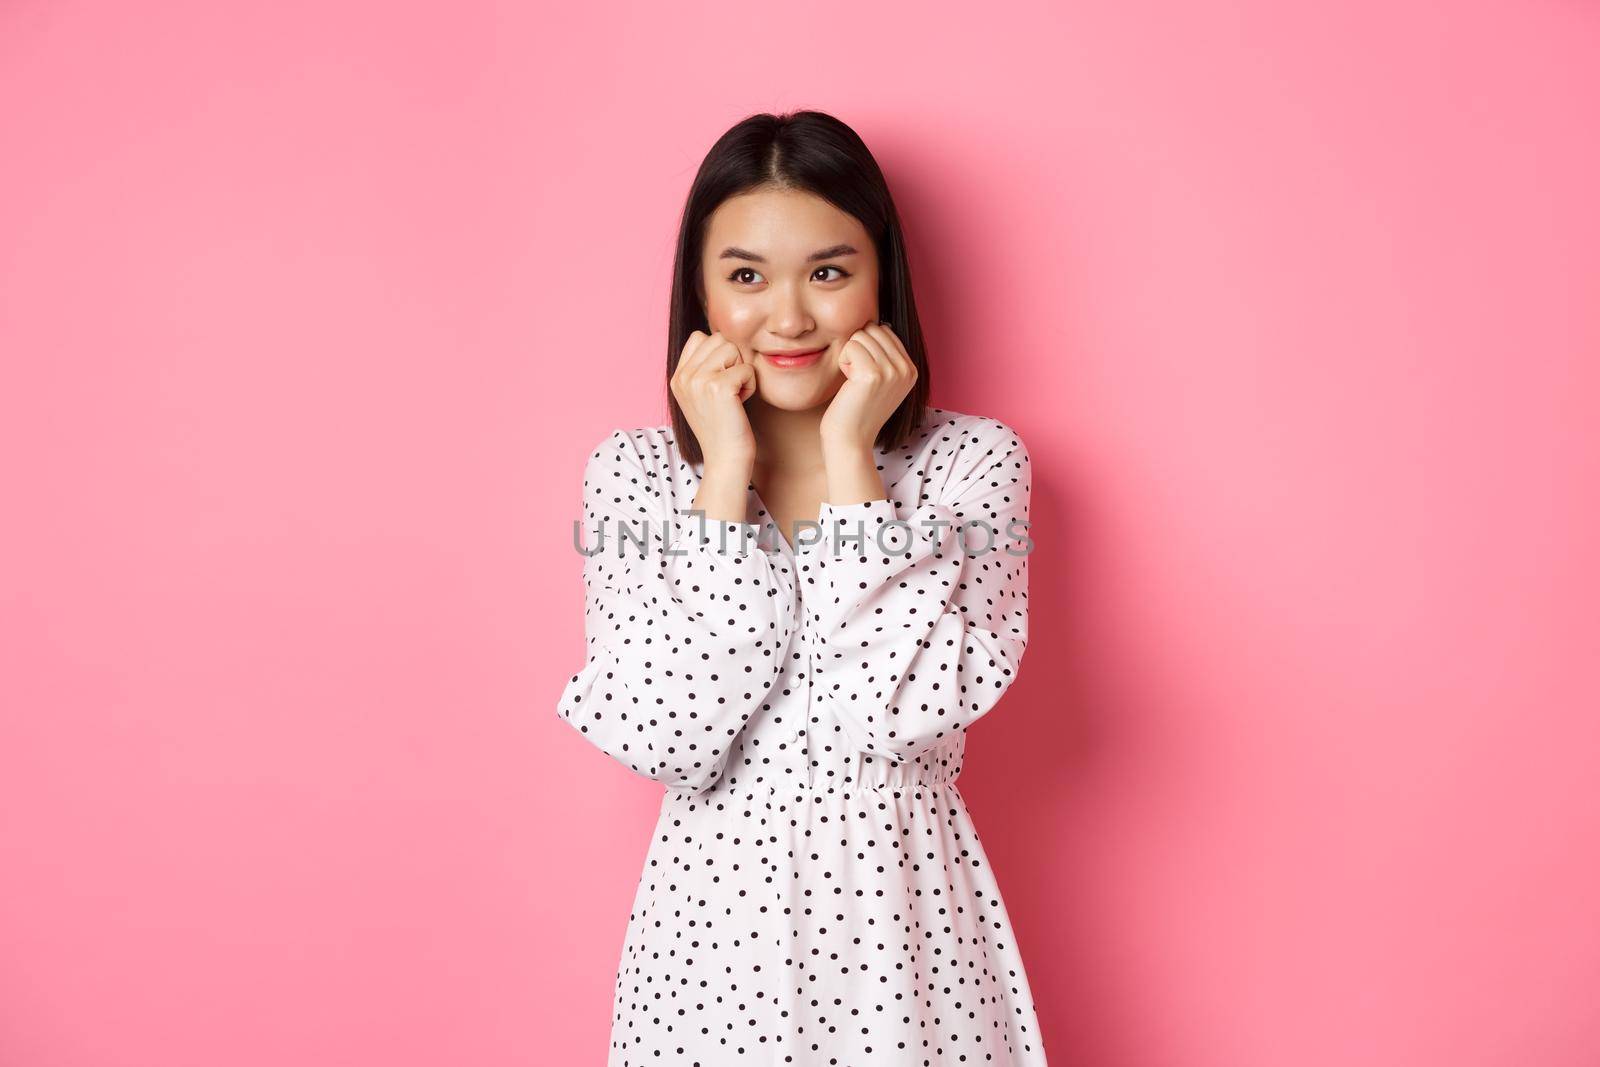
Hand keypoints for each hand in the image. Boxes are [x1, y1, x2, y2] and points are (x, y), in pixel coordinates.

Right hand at [671, 331, 757, 471]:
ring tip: (734, 395)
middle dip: (732, 361)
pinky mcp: (718, 387)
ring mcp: (698, 381)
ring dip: (742, 371)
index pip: (699, 337)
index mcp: (677, 377)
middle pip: (718, 339)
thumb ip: (703, 366)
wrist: (725, 459)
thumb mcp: (702, 395)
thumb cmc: (722, 427)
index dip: (719, 354)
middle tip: (730, 390)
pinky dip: (751, 385)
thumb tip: (722, 337)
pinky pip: (746, 368)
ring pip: (732, 348)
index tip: (721, 382)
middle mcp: (683, 377)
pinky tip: (741, 404)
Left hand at [820, 321, 916, 449]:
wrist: (850, 440)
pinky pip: (850, 346)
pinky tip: (848, 384)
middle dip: (858, 349)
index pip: (885, 330)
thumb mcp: (881, 381)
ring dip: (849, 356)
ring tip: (853, 383)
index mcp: (912, 369)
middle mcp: (906, 369)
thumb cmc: (857, 410)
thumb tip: (875, 322)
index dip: (867, 348)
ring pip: (860, 336)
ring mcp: (892, 371)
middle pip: (873, 329)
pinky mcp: (872, 374)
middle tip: (858, 379)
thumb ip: (884, 355)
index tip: (866, 376)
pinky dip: (843, 363)